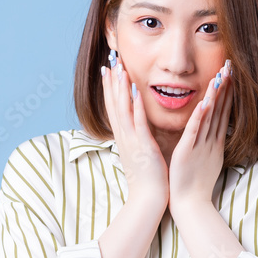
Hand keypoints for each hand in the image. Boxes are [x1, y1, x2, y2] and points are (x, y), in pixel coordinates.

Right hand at [100, 53, 169, 210]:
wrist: (148, 198)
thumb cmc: (148, 177)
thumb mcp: (139, 152)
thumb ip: (137, 137)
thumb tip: (136, 126)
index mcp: (124, 137)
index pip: (115, 107)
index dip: (111, 87)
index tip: (109, 68)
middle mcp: (124, 136)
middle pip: (114, 104)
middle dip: (112, 81)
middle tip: (110, 59)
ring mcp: (131, 141)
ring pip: (123, 110)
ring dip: (121, 88)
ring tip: (119, 68)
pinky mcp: (142, 147)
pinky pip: (138, 124)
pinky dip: (135, 108)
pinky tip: (135, 93)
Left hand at [168, 59, 232, 215]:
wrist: (190, 205)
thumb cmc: (194, 184)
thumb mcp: (205, 160)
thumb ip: (208, 144)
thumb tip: (212, 132)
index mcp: (213, 142)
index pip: (223, 112)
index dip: (228, 93)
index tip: (231, 74)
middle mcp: (211, 141)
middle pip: (221, 109)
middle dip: (226, 87)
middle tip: (232, 66)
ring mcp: (201, 145)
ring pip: (211, 116)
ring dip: (217, 96)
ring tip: (222, 76)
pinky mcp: (189, 151)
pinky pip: (196, 131)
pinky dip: (201, 116)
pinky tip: (205, 102)